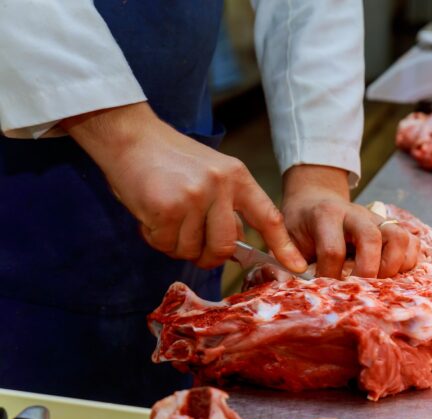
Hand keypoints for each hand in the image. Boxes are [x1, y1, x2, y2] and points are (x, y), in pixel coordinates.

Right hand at [61, 103, 306, 270]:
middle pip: (224, 246)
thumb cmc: (169, 159)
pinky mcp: (167, 207)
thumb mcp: (211, 172)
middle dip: (207, 256)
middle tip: (190, 245)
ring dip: (174, 243)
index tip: (297, 267)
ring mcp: (194, 197)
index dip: (282, 245)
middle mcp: (220, 186)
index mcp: (237, 176)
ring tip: (164, 217)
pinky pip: (165, 244)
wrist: (130, 136)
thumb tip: (234, 244)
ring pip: (191, 249)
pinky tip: (149, 214)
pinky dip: (154, 237)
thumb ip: (226, 204)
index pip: (268, 216)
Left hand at [282, 165, 419, 278]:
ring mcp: (378, 219)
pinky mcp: (392, 227)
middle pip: (372, 238)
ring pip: (399, 237)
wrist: (315, 201)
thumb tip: (289, 285)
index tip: (325, 290)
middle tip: (359, 290)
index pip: (333, 248)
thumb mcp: (284, 238)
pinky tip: (391, 276)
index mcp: (325, 215)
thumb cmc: (300, 227)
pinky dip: (407, 263)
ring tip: (378, 284)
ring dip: (393, 266)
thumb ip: (284, 260)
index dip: (330, 275)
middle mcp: (356, 213)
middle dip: (367, 270)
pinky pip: (412, 243)